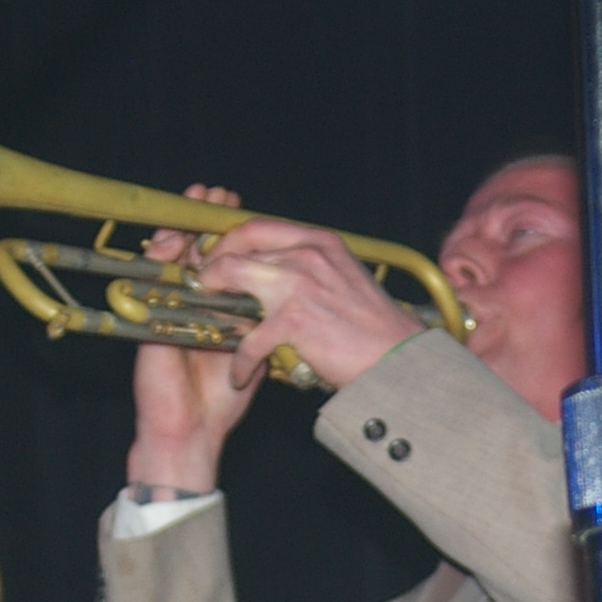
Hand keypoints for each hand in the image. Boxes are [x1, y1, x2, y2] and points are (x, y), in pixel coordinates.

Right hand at [125, 188, 261, 492]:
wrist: (193, 430)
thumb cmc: (221, 399)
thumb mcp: (251, 352)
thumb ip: (263, 322)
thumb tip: (289, 292)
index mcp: (215, 307)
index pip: (222, 259)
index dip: (230, 233)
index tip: (239, 208)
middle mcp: (190, 304)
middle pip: (194, 249)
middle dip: (205, 220)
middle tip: (215, 195)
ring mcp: (167, 310)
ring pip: (170, 259)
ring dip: (181, 227)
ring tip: (193, 202)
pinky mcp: (149, 321)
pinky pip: (152, 282)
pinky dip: (162, 259)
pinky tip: (172, 240)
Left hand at [195, 213, 421, 396]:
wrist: (397, 359)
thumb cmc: (374, 328)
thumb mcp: (345, 277)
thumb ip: (312, 266)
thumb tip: (277, 270)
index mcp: (320, 242)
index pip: (257, 227)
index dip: (228, 241)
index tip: (215, 257)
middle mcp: (307, 255)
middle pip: (239, 249)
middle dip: (212, 269)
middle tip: (203, 289)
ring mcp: (298, 286)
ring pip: (232, 279)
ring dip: (215, 303)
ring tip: (211, 323)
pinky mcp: (293, 322)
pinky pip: (249, 339)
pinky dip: (241, 361)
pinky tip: (240, 374)